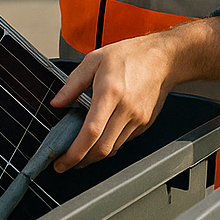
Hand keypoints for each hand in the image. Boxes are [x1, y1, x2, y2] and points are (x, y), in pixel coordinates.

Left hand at [49, 31, 176, 171]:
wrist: (162, 58)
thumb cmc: (129, 55)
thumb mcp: (94, 60)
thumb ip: (73, 83)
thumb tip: (57, 102)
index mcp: (110, 93)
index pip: (91, 132)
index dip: (74, 152)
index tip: (62, 161)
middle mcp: (126, 109)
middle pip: (102, 148)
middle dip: (81, 161)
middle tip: (66, 163)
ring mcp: (137, 119)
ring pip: (113, 149)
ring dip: (94, 155)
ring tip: (80, 152)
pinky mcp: (144, 124)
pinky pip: (123, 142)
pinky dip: (108, 145)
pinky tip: (99, 139)